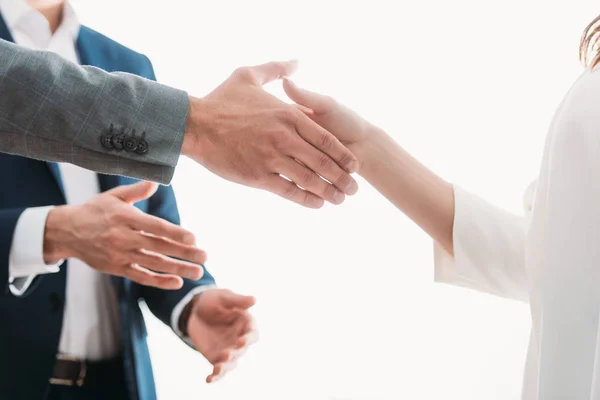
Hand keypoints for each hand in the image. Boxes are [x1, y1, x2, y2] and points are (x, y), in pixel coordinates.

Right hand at [43, 181, 205, 289]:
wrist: (66, 232)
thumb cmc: (94, 210)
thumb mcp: (113, 196)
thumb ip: (136, 191)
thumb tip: (155, 182)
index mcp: (125, 218)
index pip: (154, 227)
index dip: (174, 233)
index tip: (193, 237)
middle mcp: (123, 237)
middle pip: (158, 246)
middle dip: (183, 253)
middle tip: (204, 257)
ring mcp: (120, 255)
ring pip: (153, 264)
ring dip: (177, 269)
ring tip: (197, 272)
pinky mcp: (117, 268)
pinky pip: (140, 276)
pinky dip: (159, 281)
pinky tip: (177, 282)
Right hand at [182, 60, 359, 207]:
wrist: (194, 124)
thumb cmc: (221, 100)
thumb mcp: (248, 75)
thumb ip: (276, 69)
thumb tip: (297, 63)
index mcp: (288, 114)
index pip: (326, 140)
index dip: (343, 155)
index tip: (354, 166)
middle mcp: (285, 137)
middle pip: (323, 162)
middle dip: (342, 178)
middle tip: (352, 189)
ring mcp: (272, 157)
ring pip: (309, 179)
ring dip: (328, 192)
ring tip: (339, 200)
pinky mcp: (258, 176)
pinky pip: (288, 191)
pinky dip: (306, 199)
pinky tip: (317, 204)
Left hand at [186, 289, 256, 382]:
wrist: (193, 309)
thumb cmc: (213, 300)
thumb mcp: (224, 297)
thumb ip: (238, 300)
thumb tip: (254, 300)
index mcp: (245, 324)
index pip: (252, 333)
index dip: (249, 338)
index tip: (242, 340)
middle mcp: (239, 338)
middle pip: (242, 350)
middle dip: (236, 353)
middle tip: (228, 353)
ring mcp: (228, 349)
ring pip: (232, 362)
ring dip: (227, 366)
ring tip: (218, 367)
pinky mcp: (215, 357)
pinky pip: (218, 369)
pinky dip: (215, 376)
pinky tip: (209, 379)